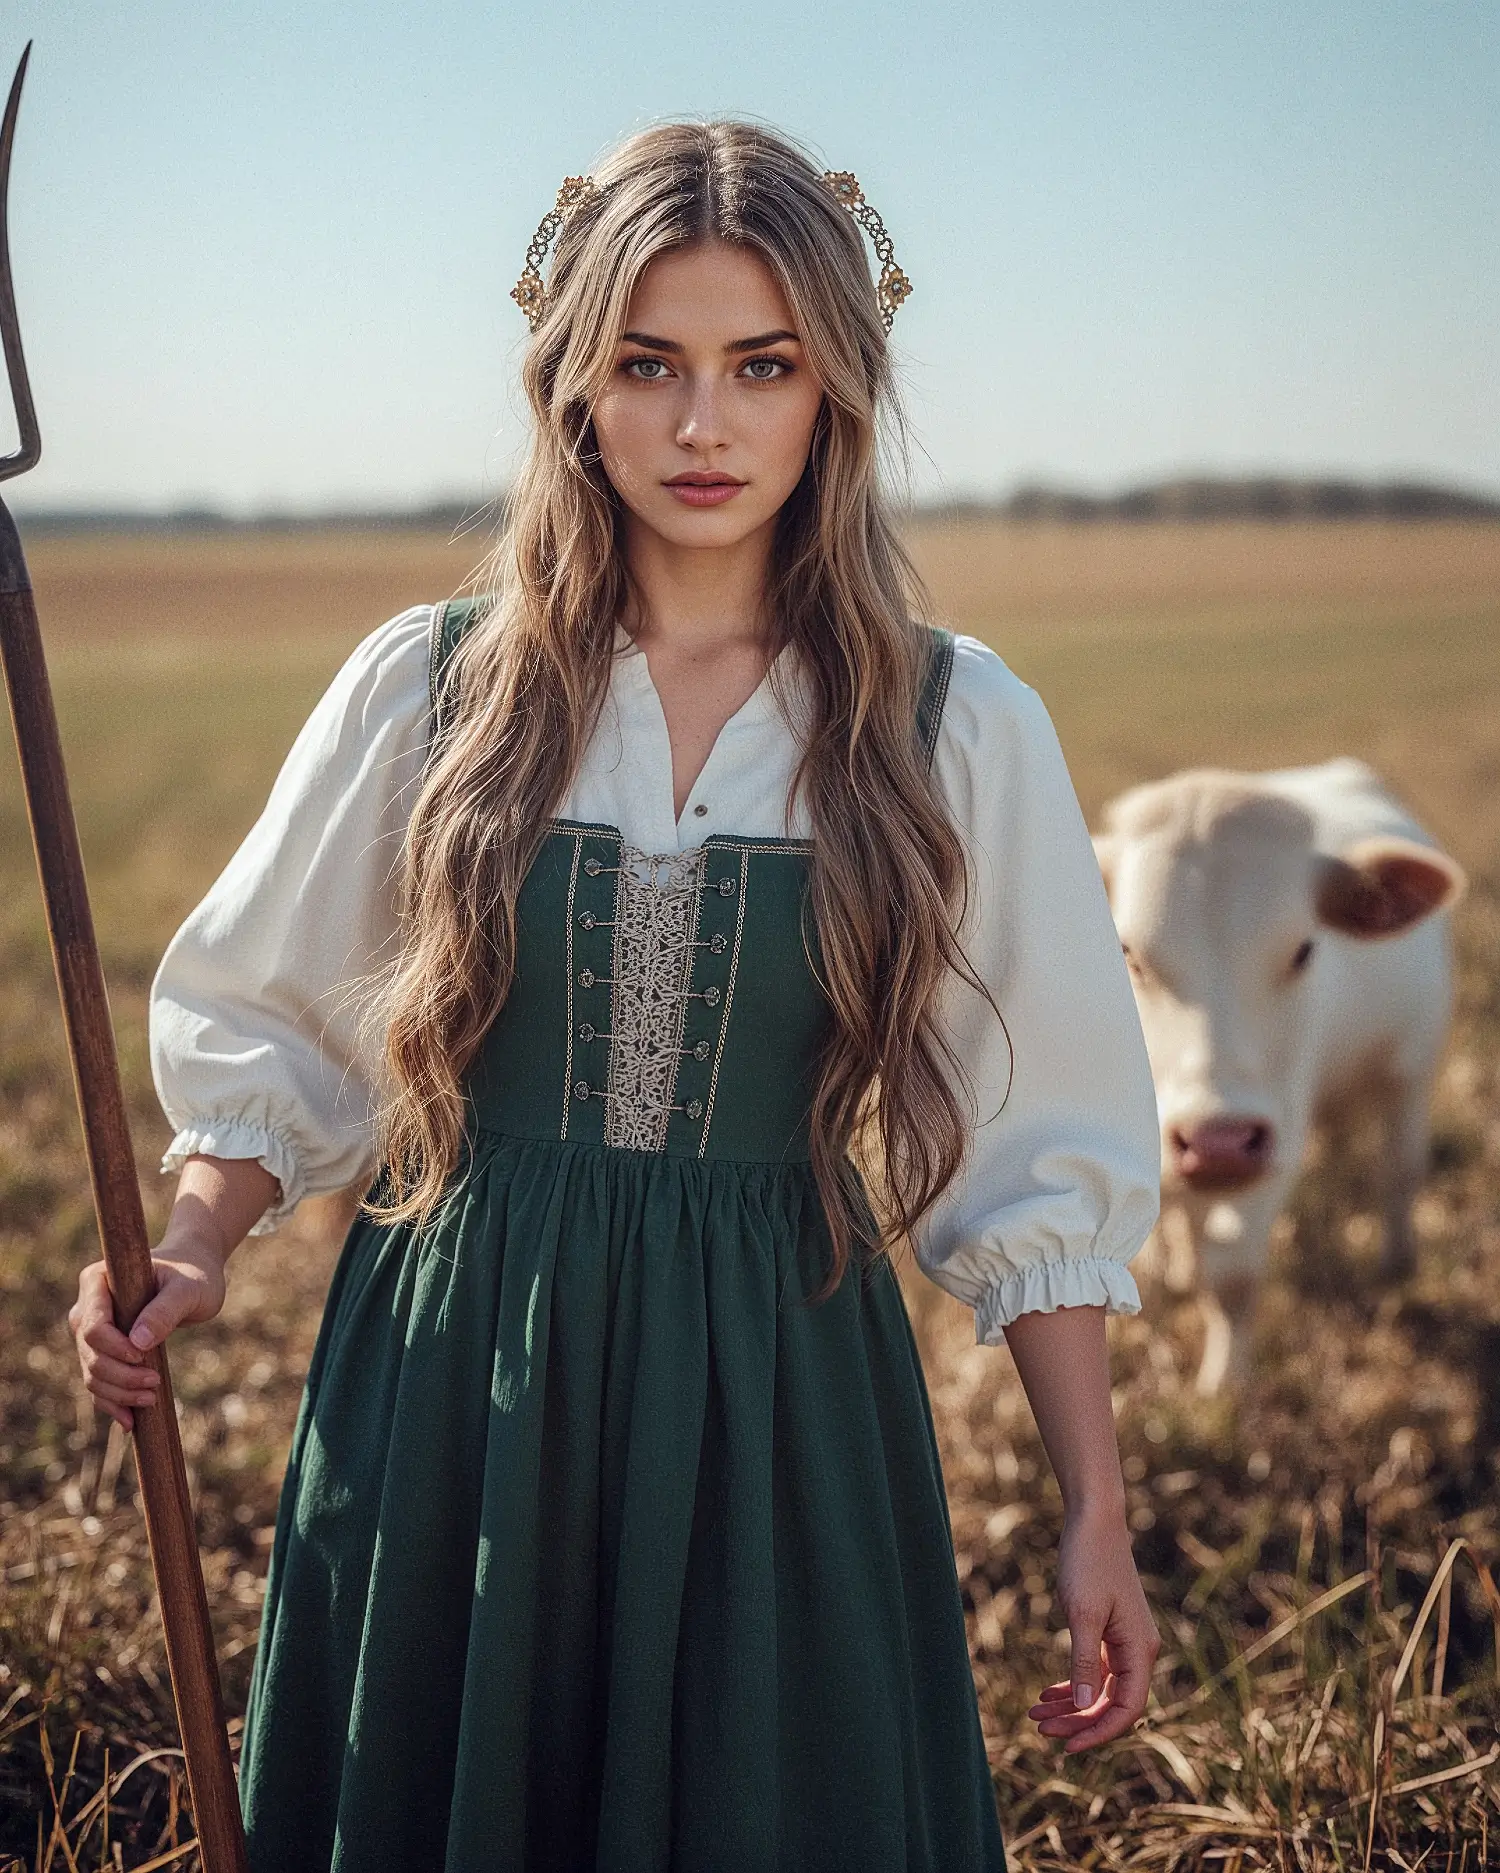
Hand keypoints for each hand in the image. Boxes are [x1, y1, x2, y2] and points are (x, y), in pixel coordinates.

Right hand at [68, 1237, 226, 1433]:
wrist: (194, 1276)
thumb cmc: (193, 1276)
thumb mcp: (188, 1289)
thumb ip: (165, 1311)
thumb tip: (138, 1343)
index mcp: (97, 1281)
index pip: (93, 1326)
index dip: (114, 1348)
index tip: (143, 1358)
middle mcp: (86, 1307)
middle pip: (90, 1354)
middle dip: (120, 1376)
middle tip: (155, 1384)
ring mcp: (90, 1332)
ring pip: (92, 1373)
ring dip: (118, 1393)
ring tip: (151, 1398)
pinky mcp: (103, 1352)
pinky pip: (99, 1383)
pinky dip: (113, 1402)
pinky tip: (131, 1421)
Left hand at [1027, 1500, 1159, 1751]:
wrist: (1093, 1520)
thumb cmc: (1089, 1561)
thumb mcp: (1082, 1613)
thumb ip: (1084, 1660)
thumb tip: (1083, 1706)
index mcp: (1139, 1650)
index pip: (1127, 1709)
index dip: (1098, 1732)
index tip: (1066, 1745)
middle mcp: (1137, 1650)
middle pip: (1111, 1703)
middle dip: (1077, 1720)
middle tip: (1039, 1728)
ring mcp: (1123, 1641)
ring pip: (1100, 1689)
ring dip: (1071, 1704)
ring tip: (1035, 1712)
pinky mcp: (1108, 1630)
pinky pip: (1093, 1670)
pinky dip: (1072, 1683)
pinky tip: (1048, 1691)